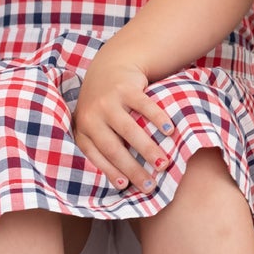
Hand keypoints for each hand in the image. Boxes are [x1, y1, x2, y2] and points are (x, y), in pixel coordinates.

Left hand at [73, 51, 173, 191]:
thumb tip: (121, 184)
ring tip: (163, 164)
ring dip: (148, 148)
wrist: (109, 66)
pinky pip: (144, 106)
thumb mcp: (95, 124)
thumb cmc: (105, 106)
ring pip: (129, 129)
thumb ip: (102, 145)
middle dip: (132, 168)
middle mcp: (92, 116)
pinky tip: (170, 131)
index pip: (95, 156)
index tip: (125, 187)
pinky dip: (158, 119)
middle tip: (150, 185)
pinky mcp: (125, 88)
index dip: (110, 172)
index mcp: (83, 129)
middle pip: (113, 148)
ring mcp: (108, 101)